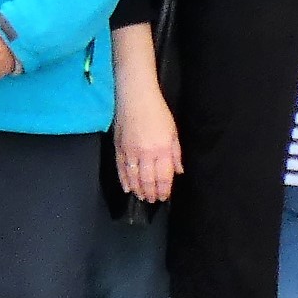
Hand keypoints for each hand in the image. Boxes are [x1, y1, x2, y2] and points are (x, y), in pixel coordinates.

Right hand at [113, 84, 181, 205]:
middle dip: (151, 193)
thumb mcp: (173, 132)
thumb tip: (178, 171)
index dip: (164, 190)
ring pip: (134, 177)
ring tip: (142, 197)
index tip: (165, 197)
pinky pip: (121, 168)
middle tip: (153, 200)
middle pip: (148, 180)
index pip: (164, 177)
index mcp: (162, 149)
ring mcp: (130, 151)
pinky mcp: (119, 147)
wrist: (136, 97)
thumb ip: (176, 154)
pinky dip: (124, 180)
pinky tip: (128, 188)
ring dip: (138, 190)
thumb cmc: (158, 112)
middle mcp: (146, 153)